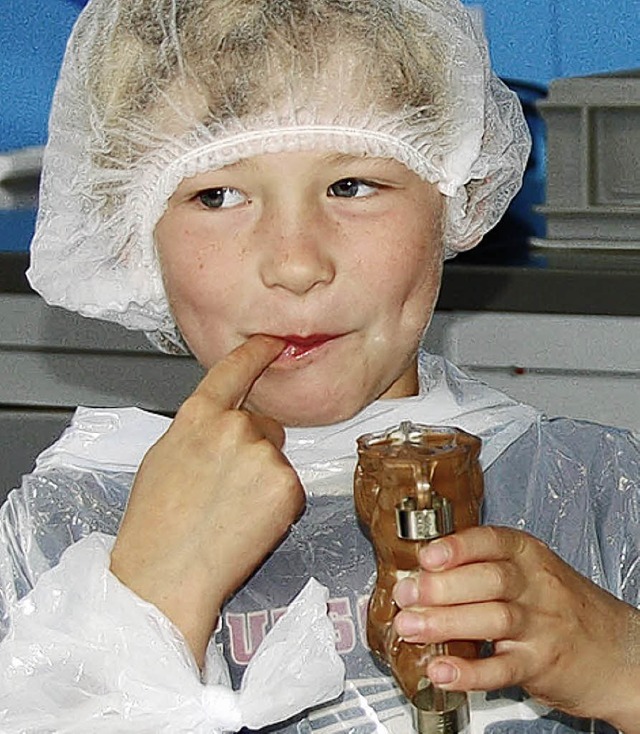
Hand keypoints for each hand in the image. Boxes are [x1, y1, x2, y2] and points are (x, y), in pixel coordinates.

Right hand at [110, 335, 304, 667]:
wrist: (166, 576)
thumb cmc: (154, 525)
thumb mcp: (164, 457)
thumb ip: (198, 429)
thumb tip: (222, 422)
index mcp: (197, 415)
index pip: (233, 370)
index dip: (256, 353)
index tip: (273, 342)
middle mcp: (233, 426)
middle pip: (262, 423)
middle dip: (253, 447)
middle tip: (225, 487)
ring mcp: (263, 455)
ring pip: (276, 457)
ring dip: (264, 477)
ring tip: (232, 509)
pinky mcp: (286, 485)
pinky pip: (290, 486)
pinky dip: (277, 503)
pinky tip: (249, 522)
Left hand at [392, 525, 639, 729]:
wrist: (619, 651)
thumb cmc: (563, 607)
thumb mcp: (530, 573)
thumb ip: (483, 568)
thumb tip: (421, 572)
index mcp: (529, 556)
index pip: (492, 541)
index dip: (457, 547)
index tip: (426, 556)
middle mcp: (537, 585)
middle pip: (488, 579)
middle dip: (440, 587)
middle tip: (405, 595)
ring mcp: (542, 626)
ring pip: (492, 619)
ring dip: (444, 623)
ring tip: (409, 628)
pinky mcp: (541, 664)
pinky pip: (502, 668)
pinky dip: (469, 672)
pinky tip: (442, 670)